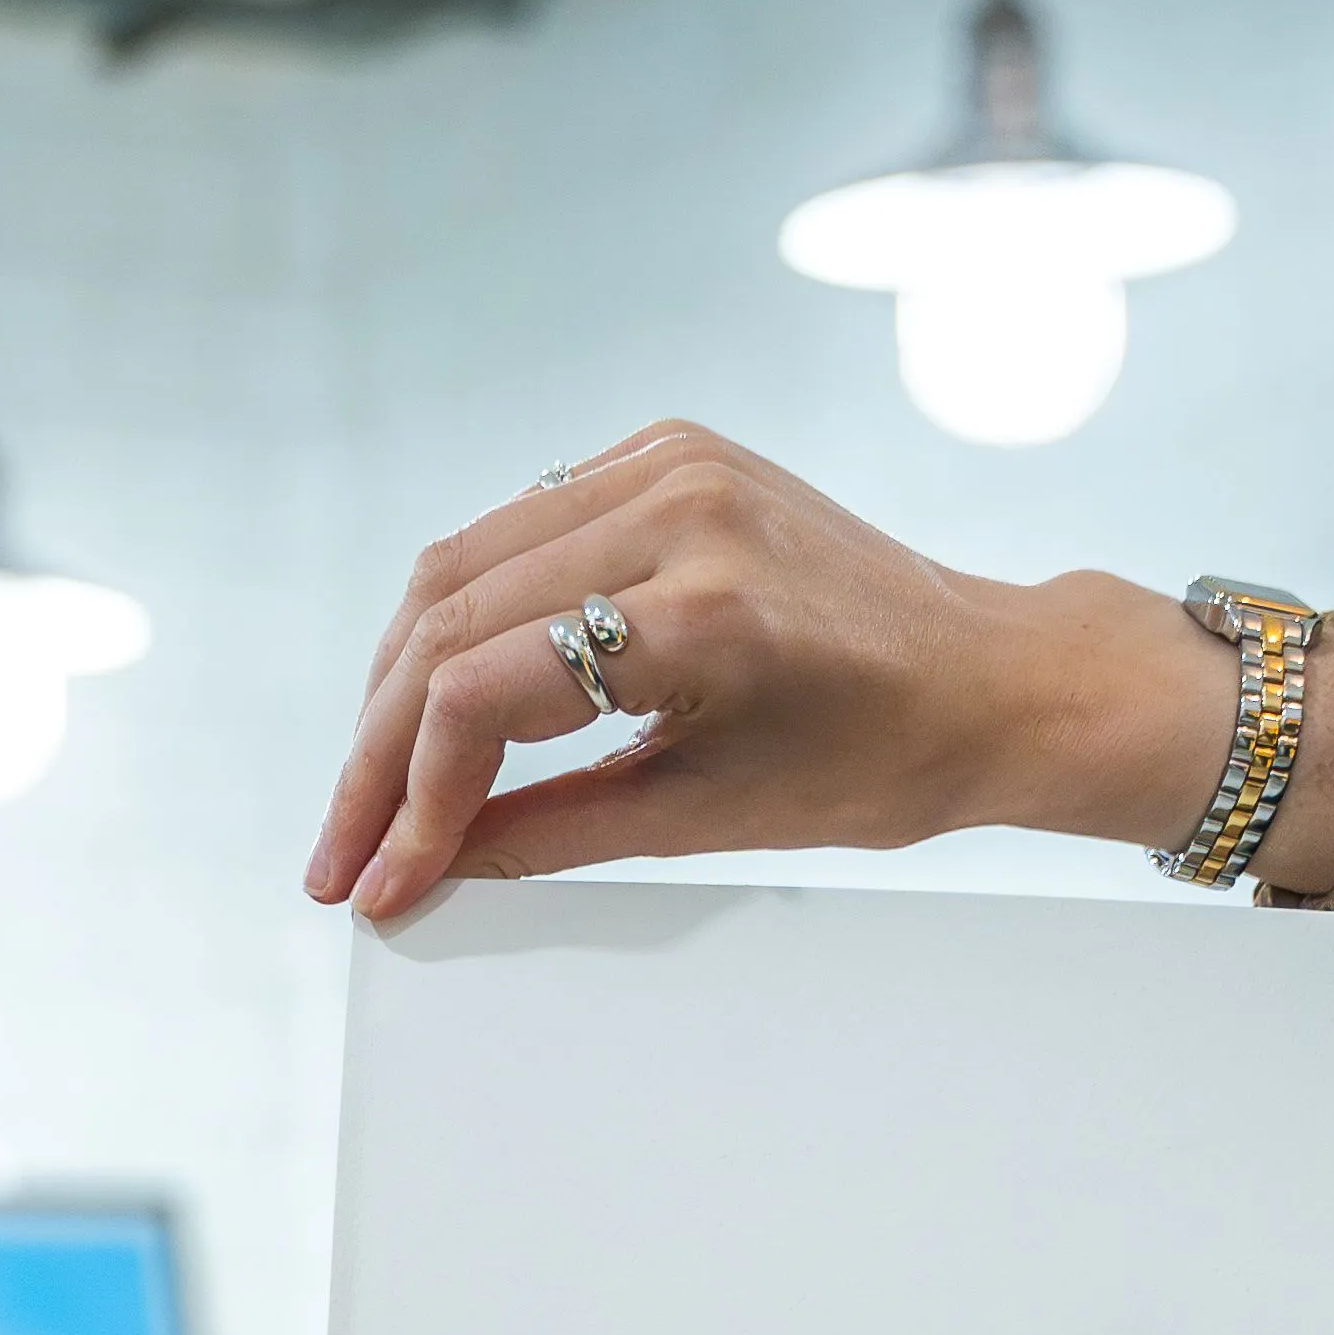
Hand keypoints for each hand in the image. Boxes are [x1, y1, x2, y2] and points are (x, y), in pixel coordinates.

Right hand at [301, 425, 1282, 923]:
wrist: (991, 677)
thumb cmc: (880, 759)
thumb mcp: (705, 818)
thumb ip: (545, 834)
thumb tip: (423, 870)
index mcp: (700, 614)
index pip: (479, 694)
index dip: (409, 799)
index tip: (376, 883)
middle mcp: (677, 512)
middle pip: (446, 620)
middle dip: (378, 748)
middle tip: (342, 850)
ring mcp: (672, 465)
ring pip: (462, 563)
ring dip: (400, 678)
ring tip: (379, 784)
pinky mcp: (671, 451)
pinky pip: (523, 525)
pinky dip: (468, 611)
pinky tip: (447, 693)